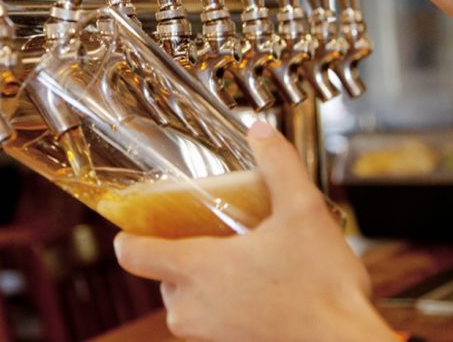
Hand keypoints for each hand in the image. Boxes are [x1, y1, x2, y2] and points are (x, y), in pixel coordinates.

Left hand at [114, 121, 399, 341]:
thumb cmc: (323, 291)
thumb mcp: (303, 213)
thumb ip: (278, 167)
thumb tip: (260, 131)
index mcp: (197, 270)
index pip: (132, 254)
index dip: (128, 236)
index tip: (136, 223)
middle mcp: (190, 307)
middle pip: (161, 273)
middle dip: (184, 252)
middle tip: (216, 234)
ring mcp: (207, 333)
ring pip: (186, 298)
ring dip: (206, 279)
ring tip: (243, 260)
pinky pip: (208, 319)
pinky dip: (223, 302)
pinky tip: (258, 287)